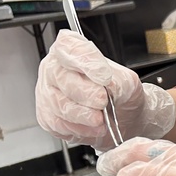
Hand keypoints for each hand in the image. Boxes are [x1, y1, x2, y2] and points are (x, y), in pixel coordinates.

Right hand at [35, 29, 175, 149]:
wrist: (123, 118)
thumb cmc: (120, 94)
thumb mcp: (128, 82)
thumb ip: (118, 80)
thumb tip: (107, 85)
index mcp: (72, 50)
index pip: (68, 46)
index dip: (85, 60)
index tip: (104, 75)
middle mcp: (54, 68)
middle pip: (60, 76)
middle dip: (85, 93)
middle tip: (103, 101)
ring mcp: (47, 92)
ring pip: (58, 103)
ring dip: (83, 114)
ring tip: (101, 119)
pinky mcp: (47, 116)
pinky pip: (57, 123)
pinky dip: (78, 128)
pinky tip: (93, 128)